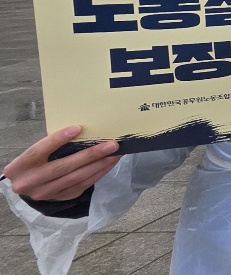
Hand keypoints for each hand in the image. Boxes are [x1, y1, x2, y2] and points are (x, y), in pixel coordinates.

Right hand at [3, 126, 119, 200]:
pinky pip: (81, 186)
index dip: (58, 140)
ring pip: (75, 178)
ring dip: (99, 165)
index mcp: (20, 166)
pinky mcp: (58, 198)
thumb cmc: (33, 162)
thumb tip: (81, 132)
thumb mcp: (34, 154)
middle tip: (111, 145)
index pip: (39, 151)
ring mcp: (45, 193)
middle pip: (63, 167)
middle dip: (90, 155)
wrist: (24, 185)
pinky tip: (108, 165)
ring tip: (114, 154)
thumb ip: (50, 146)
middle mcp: (30, 182)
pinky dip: (97, 174)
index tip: (78, 128)